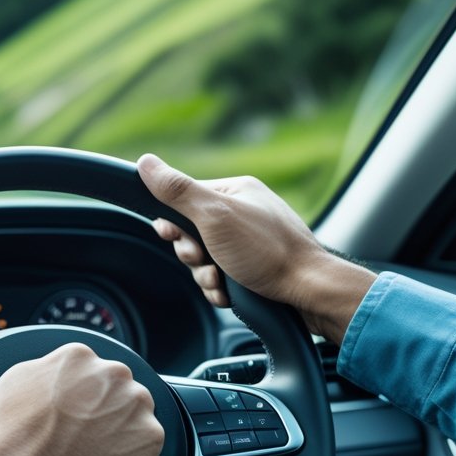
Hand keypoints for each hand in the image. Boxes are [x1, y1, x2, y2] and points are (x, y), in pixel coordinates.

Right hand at [0, 343, 163, 455]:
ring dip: (121, 431)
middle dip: (104, 409)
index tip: (74, 411)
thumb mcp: (12, 385)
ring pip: (135, 415)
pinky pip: (146, 447)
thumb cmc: (11, 441)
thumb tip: (55, 377)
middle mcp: (113, 374)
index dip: (79, 394)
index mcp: (78, 357)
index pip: (88, 369)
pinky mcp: (151, 439)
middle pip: (116, 388)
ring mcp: (136, 406)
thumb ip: (44, 372)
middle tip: (82, 436)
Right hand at [136, 154, 375, 344]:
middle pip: (191, 233)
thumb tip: (145, 162)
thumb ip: (177, 190)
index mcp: (236, 191)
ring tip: (221, 281)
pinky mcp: (254, 269)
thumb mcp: (214, 215)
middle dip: (191, 254)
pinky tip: (230, 293)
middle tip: (204, 260)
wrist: (310, 293)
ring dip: (204, 276)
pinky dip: (219, 289)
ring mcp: (250, 243)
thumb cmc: (267, 251)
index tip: (171, 235)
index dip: (173, 222)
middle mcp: (243, 214)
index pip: (185, 199)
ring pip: (204, 260)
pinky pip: (220, 278)